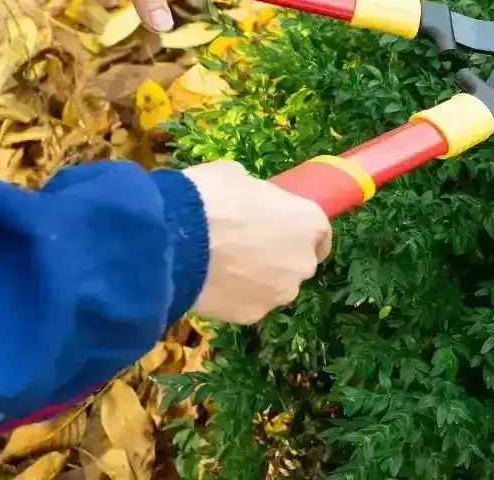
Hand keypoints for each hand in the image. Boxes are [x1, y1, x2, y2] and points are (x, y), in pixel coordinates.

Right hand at [183, 160, 331, 322]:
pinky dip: (233, 296)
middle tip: (244, 245)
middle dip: (278, 257)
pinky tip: (209, 282)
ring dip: (256, 279)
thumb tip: (248, 201)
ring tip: (221, 265)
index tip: (283, 230)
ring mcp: (279, 293)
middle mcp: (303, 263)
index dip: (299, 232)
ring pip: (273, 287)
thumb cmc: (212, 197)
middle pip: (297, 263)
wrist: (174, 241)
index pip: (320, 234)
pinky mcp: (252, 316)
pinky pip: (247, 303)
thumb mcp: (237, 177)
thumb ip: (255, 196)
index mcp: (310, 222)